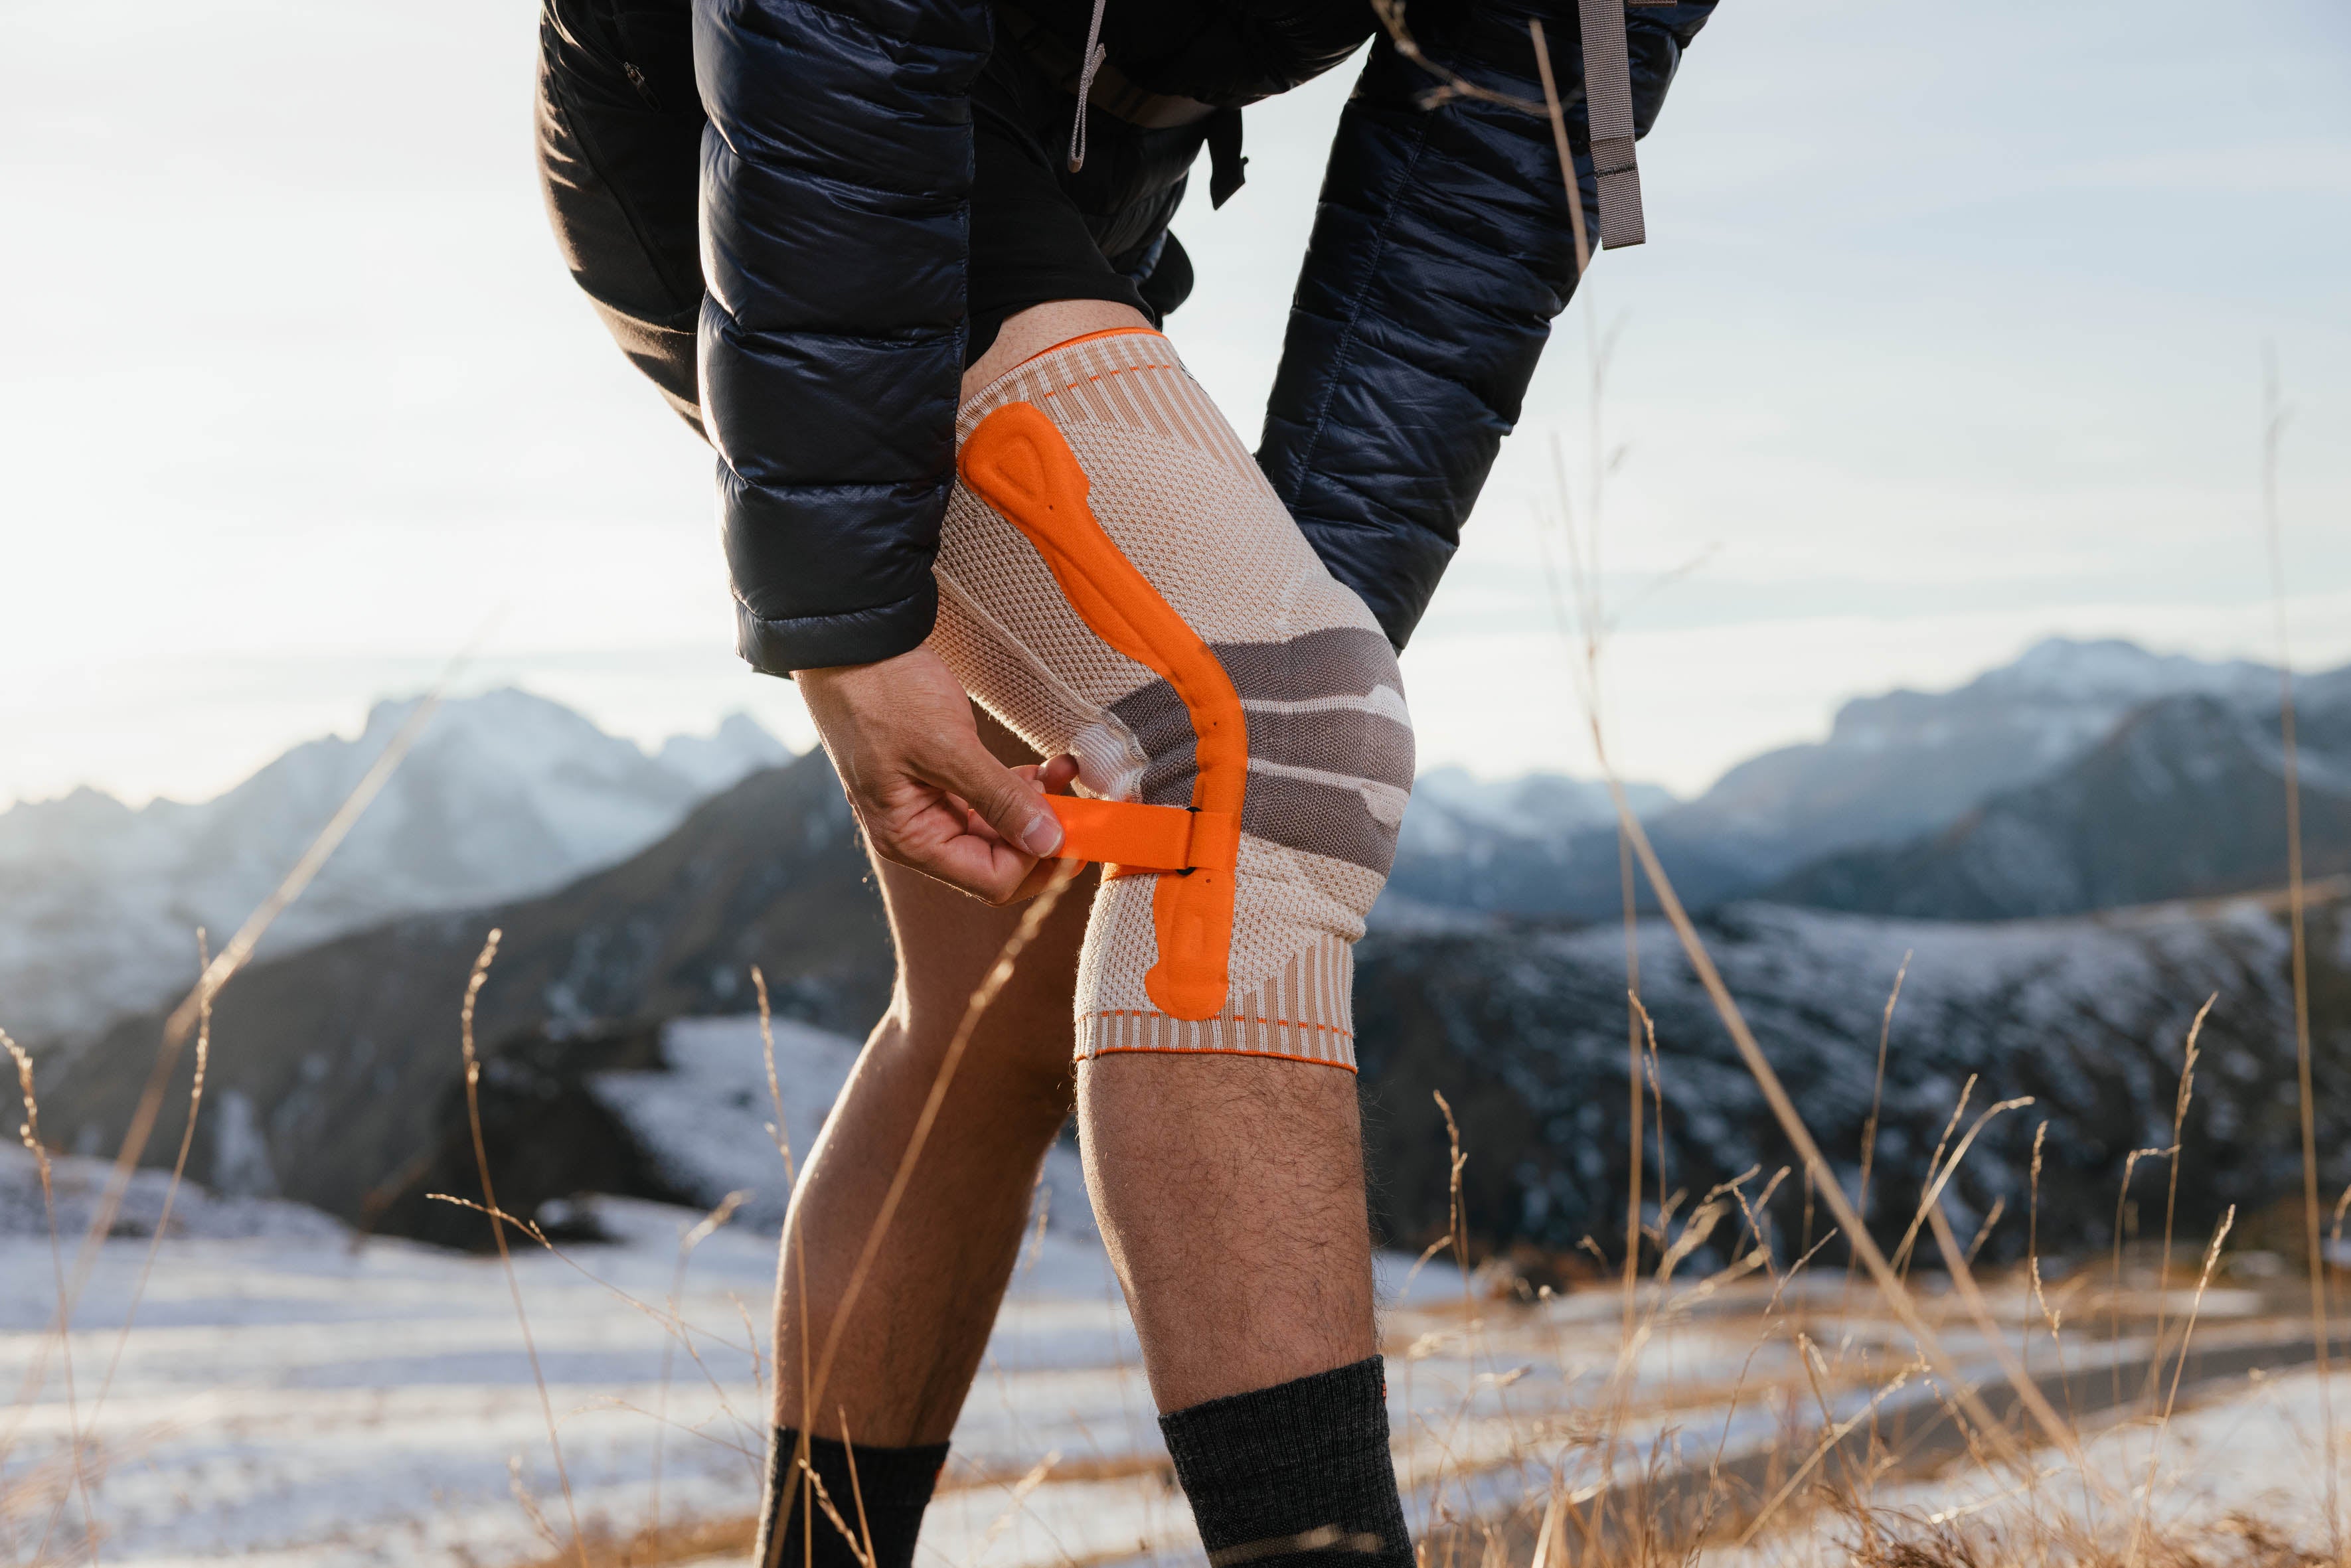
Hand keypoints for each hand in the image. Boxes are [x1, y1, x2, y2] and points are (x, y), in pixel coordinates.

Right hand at [799, 645, 1074, 902]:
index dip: (1037, 860)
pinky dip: (1023, 785)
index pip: (990, 880)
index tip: (1075, 827)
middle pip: (1000, 860)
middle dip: (1044, 833)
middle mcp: (920, 831)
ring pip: (1002, 828)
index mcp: (909, 838)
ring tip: (1065, 771)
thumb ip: (1000, 799)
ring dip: (1040, 805)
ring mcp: (931, 805)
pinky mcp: (943, 778)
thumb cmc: (882, 692)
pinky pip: (993, 798)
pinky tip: (1048, 766)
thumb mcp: (947, 746)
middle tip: (1083, 805)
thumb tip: (1048, 843)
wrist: (855, 641)